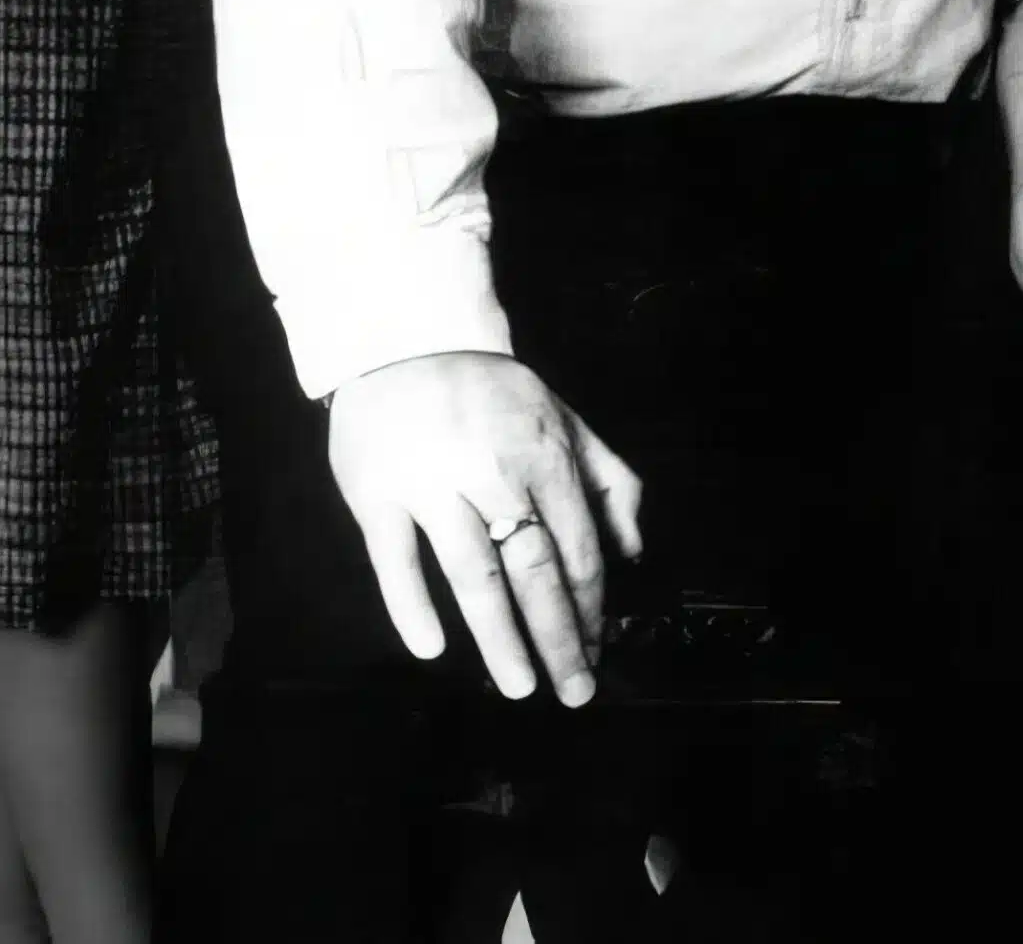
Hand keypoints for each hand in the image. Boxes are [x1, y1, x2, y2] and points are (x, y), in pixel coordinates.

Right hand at [328, 351, 643, 705]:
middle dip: (559, 635)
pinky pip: (394, 560)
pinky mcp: (378, 495)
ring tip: (520, 687)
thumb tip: (633, 548)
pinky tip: (431, 648)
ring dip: (499, 637)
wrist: (406, 341)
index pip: (577, 546)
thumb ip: (606, 480)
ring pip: (473, 574)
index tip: (599, 652)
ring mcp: (433, 485)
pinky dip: (411, 606)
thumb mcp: (564, 418)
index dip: (591, 605)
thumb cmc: (492, 390)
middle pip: (534, 568)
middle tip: (575, 692)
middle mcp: (494, 473)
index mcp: (545, 455)